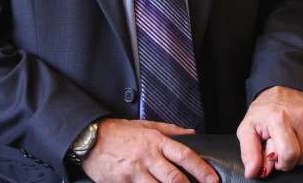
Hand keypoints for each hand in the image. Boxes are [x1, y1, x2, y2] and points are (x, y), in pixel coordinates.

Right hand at [81, 118, 218, 182]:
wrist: (89, 138)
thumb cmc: (119, 132)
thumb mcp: (146, 125)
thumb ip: (171, 130)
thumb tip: (192, 134)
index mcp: (156, 141)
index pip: (184, 155)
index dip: (201, 169)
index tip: (212, 179)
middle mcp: (147, 156)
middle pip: (174, 177)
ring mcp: (134, 171)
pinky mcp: (122, 182)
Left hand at [236, 86, 302, 177]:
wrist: (280, 88)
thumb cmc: (264, 112)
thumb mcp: (248, 130)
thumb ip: (249, 153)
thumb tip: (252, 172)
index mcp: (279, 119)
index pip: (290, 154)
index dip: (284, 163)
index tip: (277, 157)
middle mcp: (301, 114)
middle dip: (296, 159)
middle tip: (286, 148)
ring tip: (297, 142)